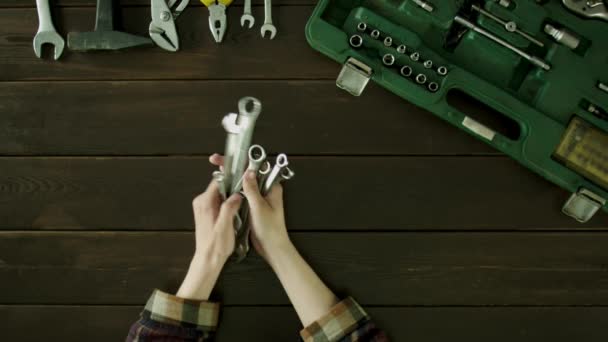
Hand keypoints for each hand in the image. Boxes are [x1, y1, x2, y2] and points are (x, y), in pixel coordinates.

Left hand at [176, 174, 241, 300]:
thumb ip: (229, 208)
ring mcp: (203, 207)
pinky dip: (228, 202)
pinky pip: (219, 201)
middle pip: (220, 186)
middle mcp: (201, 202)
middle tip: (246, 190)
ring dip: (231, 195)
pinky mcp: (206, 212)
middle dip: (233, 187)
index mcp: (204, 202)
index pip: (218, 181)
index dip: (232, 178)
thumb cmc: (216, 245)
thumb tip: (237, 194)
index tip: (244, 178)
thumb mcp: (225, 226)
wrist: (208, 259)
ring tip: (243, 199)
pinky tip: (237, 208)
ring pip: (220, 193)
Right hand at [209, 154, 291, 262]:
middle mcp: (266, 189)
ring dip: (231, 177)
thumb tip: (247, 172)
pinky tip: (222, 188)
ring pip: (243, 183)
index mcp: (271, 187)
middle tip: (215, 161)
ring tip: (216, 172)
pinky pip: (242, 193)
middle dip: (231, 166)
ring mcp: (259, 197)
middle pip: (247, 173)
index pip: (254, 168)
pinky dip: (232, 189)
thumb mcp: (259, 207)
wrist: (272, 247)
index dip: (238, 161)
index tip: (223, 159)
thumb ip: (252, 189)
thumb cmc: (270, 228)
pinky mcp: (253, 206)